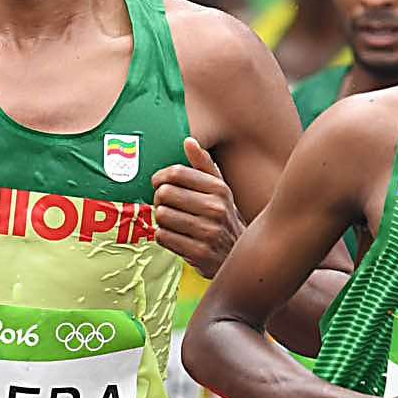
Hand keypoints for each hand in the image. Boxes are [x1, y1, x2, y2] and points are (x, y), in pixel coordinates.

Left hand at [152, 137, 242, 278]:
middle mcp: (216, 209)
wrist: (238, 255)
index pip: (177, 173)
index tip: (158, 183)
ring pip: (161, 215)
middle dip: (159, 199)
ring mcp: (208, 232)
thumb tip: (189, 141)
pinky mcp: (199, 253)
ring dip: (161, 219)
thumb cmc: (223, 218)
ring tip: (172, 221)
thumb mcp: (219, 190)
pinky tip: (175, 236)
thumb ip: (203, 165)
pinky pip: (162, 236)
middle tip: (165, 204)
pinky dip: (163, 236)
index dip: (160, 177)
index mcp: (219, 189)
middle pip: (164, 193)